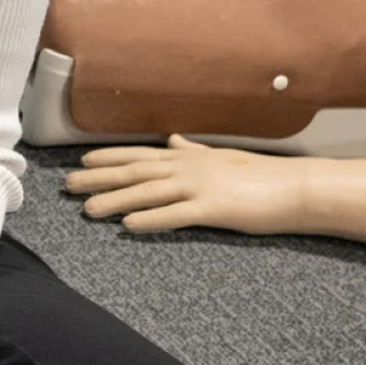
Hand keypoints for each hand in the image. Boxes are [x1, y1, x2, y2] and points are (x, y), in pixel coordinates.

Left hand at [65, 136, 300, 236]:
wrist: (298, 188)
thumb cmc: (262, 175)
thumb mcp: (223, 157)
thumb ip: (194, 150)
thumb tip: (173, 139)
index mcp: (189, 156)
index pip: (140, 155)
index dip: (108, 158)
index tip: (81, 162)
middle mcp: (188, 168)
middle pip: (134, 172)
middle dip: (98, 179)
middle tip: (67, 187)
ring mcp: (200, 187)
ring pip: (147, 193)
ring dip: (114, 200)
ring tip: (87, 210)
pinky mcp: (213, 209)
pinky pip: (176, 215)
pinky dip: (150, 219)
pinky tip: (128, 225)